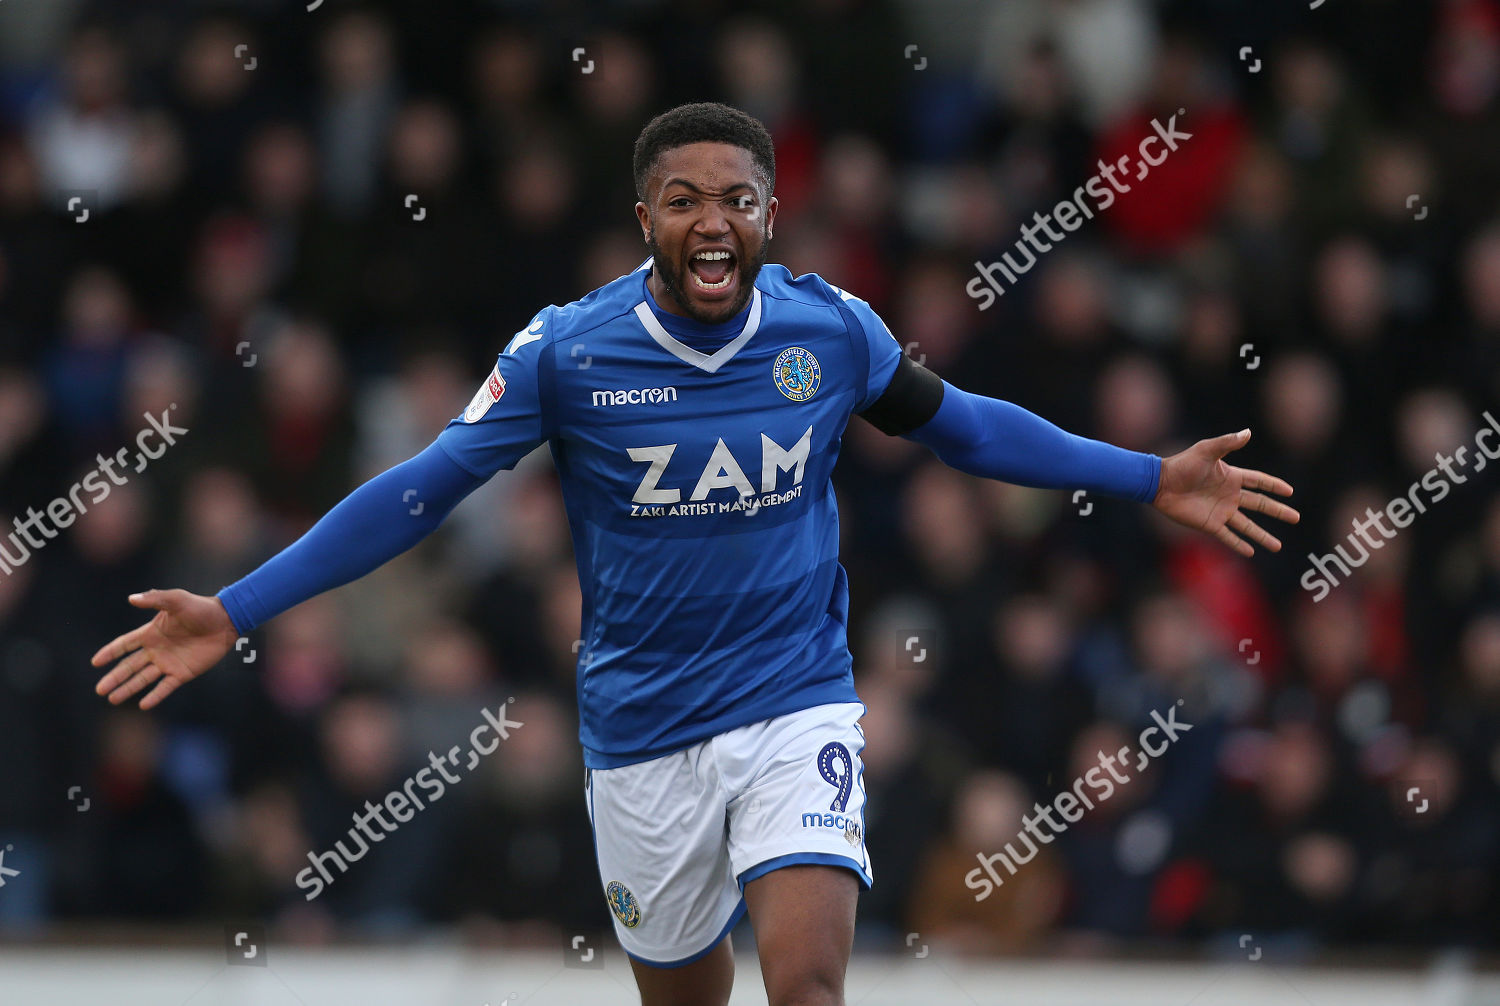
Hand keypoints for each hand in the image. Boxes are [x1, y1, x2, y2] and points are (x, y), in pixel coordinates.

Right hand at [92, 589, 239, 708]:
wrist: (225, 621)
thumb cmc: (200, 608)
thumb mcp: (176, 600)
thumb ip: (155, 599)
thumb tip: (131, 598)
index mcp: (150, 633)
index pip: (124, 645)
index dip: (110, 653)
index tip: (95, 662)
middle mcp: (156, 650)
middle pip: (129, 666)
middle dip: (114, 678)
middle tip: (99, 690)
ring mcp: (168, 663)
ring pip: (143, 679)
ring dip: (128, 689)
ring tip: (112, 699)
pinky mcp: (183, 673)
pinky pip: (165, 687)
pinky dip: (155, 696)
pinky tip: (143, 705)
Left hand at [1152, 429, 1298, 555]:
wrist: (1161, 483)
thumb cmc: (1182, 464)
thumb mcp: (1206, 450)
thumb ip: (1227, 443)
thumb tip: (1248, 432)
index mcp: (1231, 477)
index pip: (1259, 482)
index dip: (1274, 486)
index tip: (1290, 491)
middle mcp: (1229, 496)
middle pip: (1260, 505)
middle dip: (1278, 512)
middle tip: (1296, 518)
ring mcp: (1220, 511)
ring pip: (1247, 526)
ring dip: (1262, 536)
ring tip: (1278, 546)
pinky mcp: (1209, 524)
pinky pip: (1228, 537)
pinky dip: (1239, 544)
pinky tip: (1251, 552)